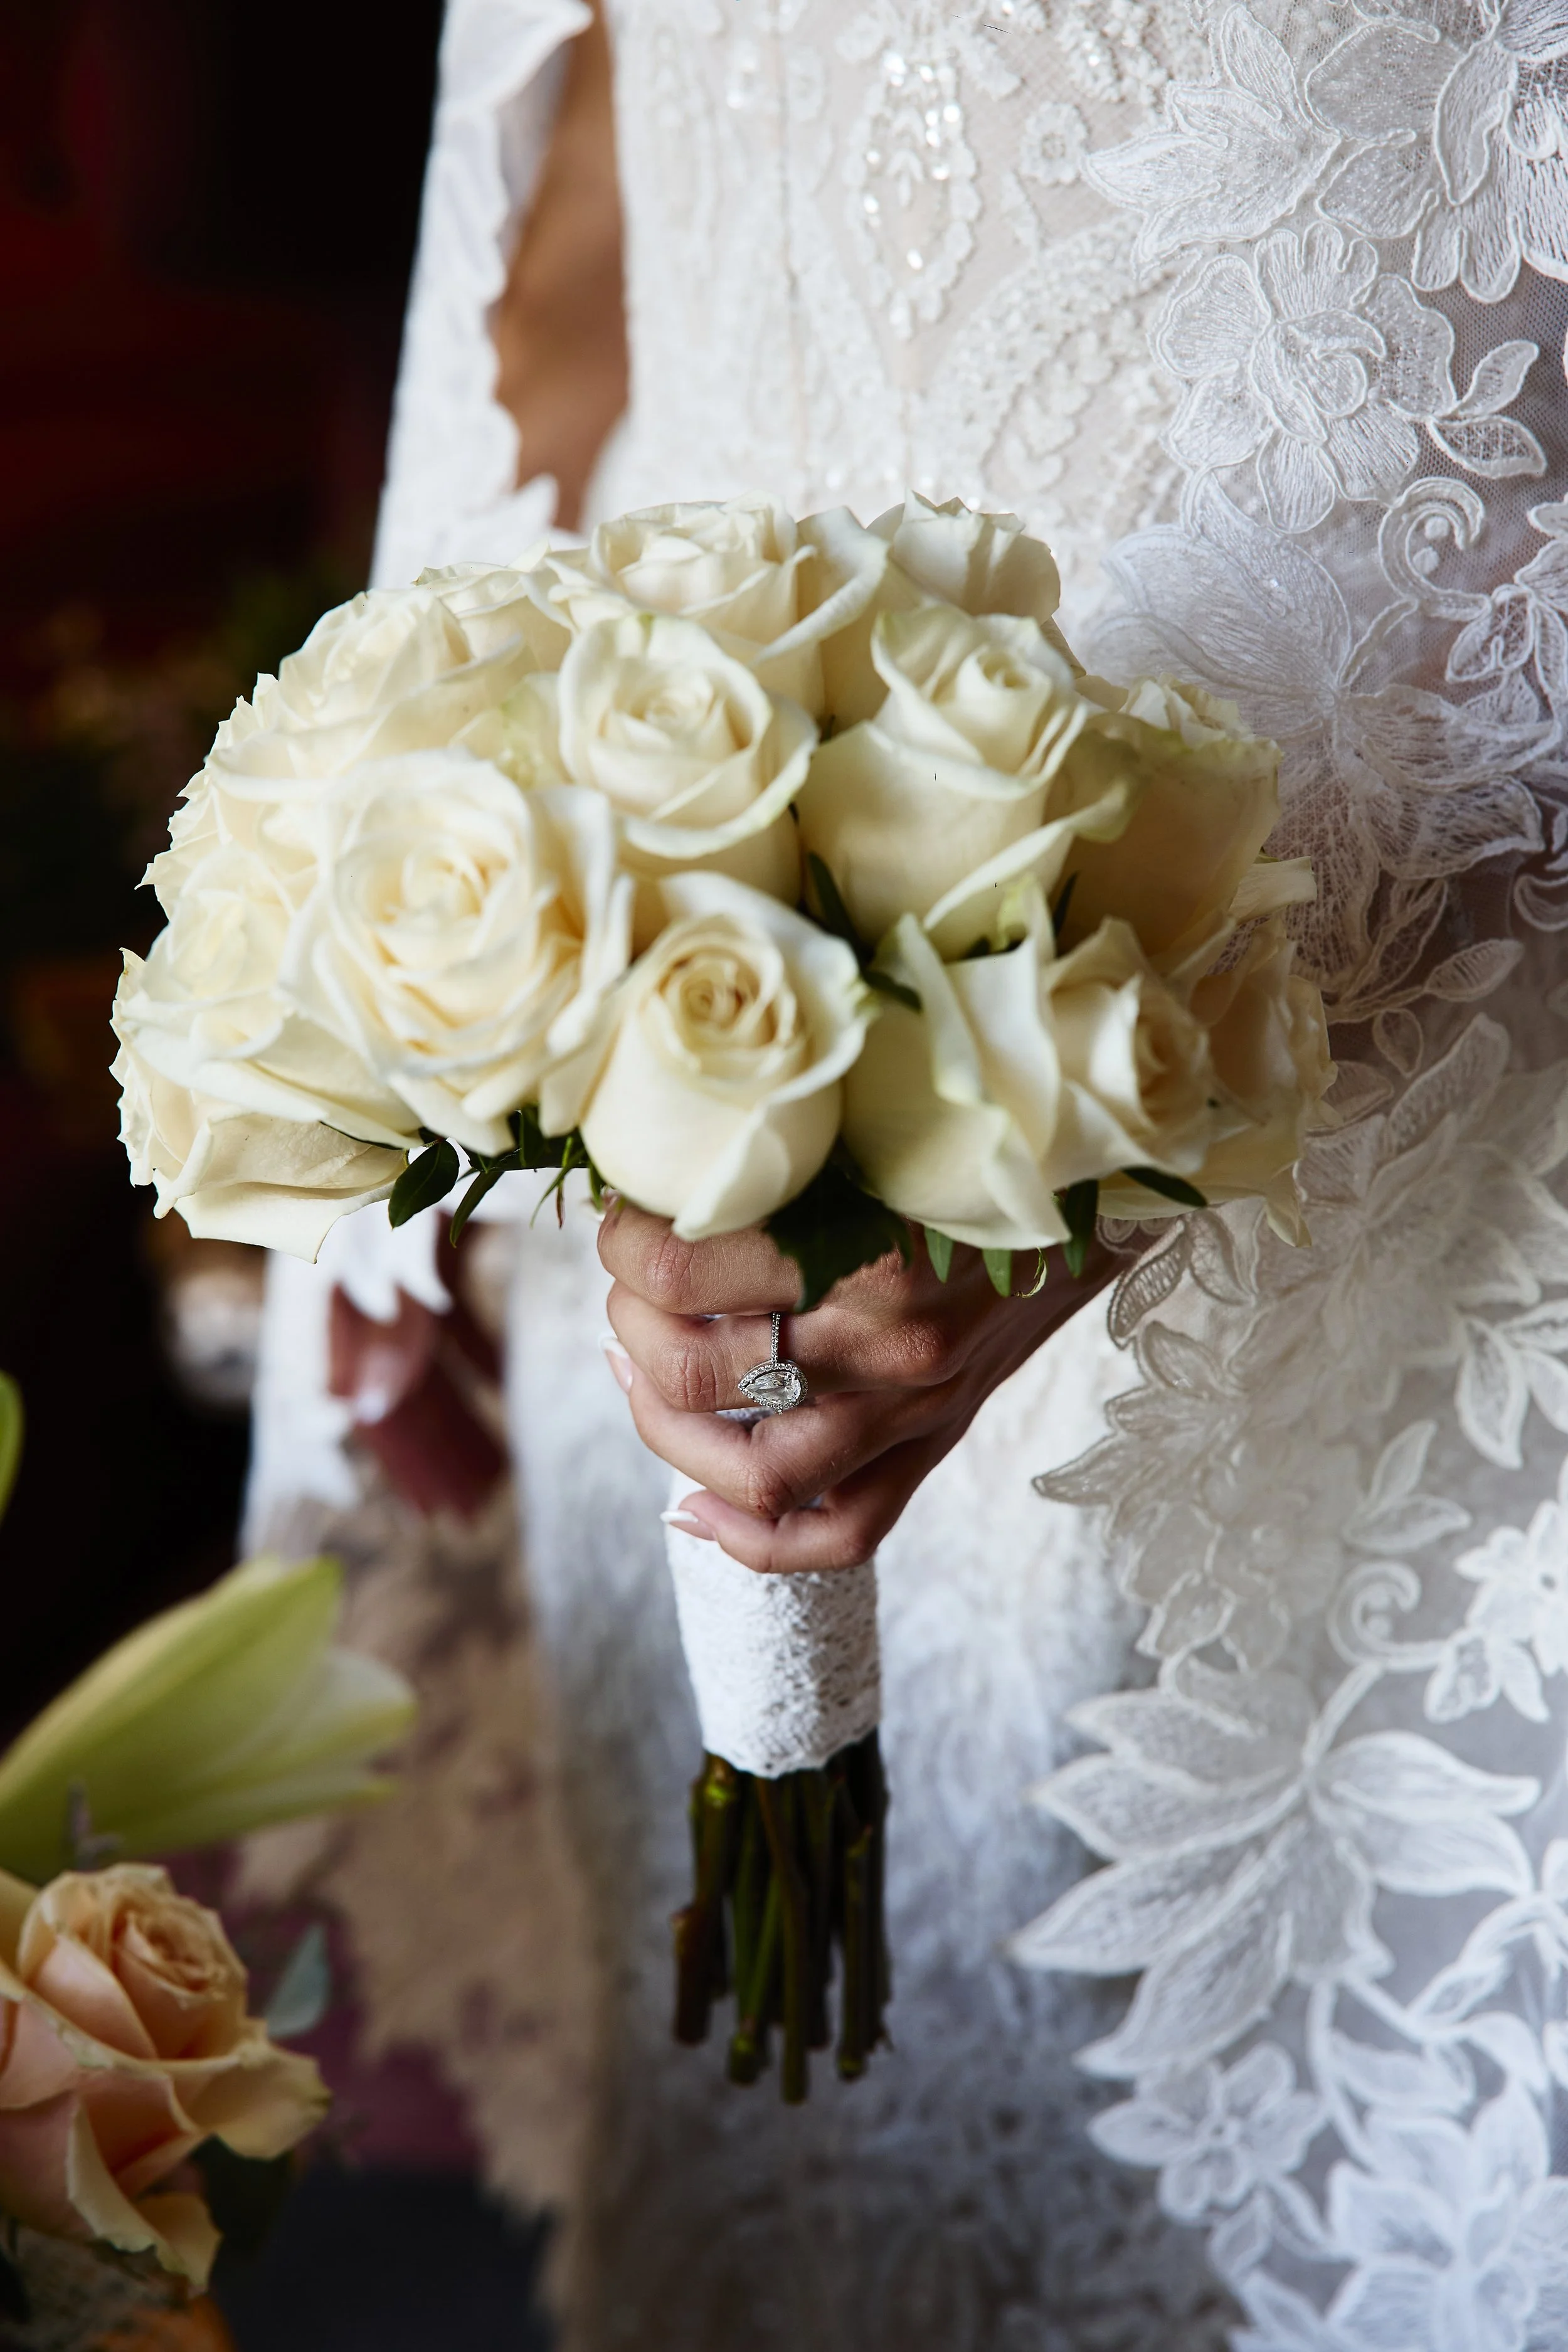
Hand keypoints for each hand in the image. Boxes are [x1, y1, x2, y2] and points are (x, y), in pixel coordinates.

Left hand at [599, 1200, 1115, 1572]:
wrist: (1095, 1199)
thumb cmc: (970, 1154)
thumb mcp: (872, 1137)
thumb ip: (779, 1167)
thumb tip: (651, 1183)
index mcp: (866, 1246)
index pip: (680, 1269)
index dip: (623, 1244)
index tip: (623, 1218)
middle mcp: (889, 1341)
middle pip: (696, 1373)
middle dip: (631, 1327)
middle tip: (629, 1287)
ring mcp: (915, 1409)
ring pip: (751, 1474)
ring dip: (665, 1429)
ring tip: (640, 1373)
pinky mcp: (935, 1447)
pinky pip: (838, 1534)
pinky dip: (750, 1542)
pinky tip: (690, 1509)